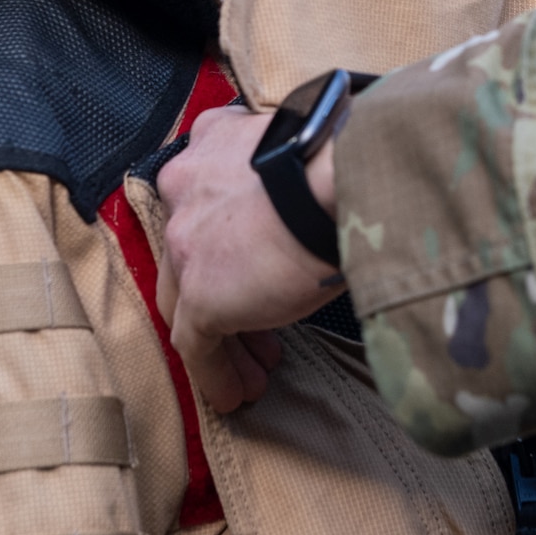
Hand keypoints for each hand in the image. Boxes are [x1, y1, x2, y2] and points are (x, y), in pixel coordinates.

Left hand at [155, 103, 343, 410]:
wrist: (343, 176)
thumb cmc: (349, 156)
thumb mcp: (312, 149)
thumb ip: (295, 174)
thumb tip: (328, 201)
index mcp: (214, 140)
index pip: (209, 198)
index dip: (233, 240)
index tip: (261, 267)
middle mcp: (186, 185)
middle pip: (189, 254)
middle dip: (224, 293)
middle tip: (258, 328)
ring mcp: (186, 241)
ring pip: (185, 302)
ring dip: (222, 339)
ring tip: (254, 373)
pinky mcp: (200, 292)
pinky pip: (195, 344)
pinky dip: (214, 373)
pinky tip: (235, 395)